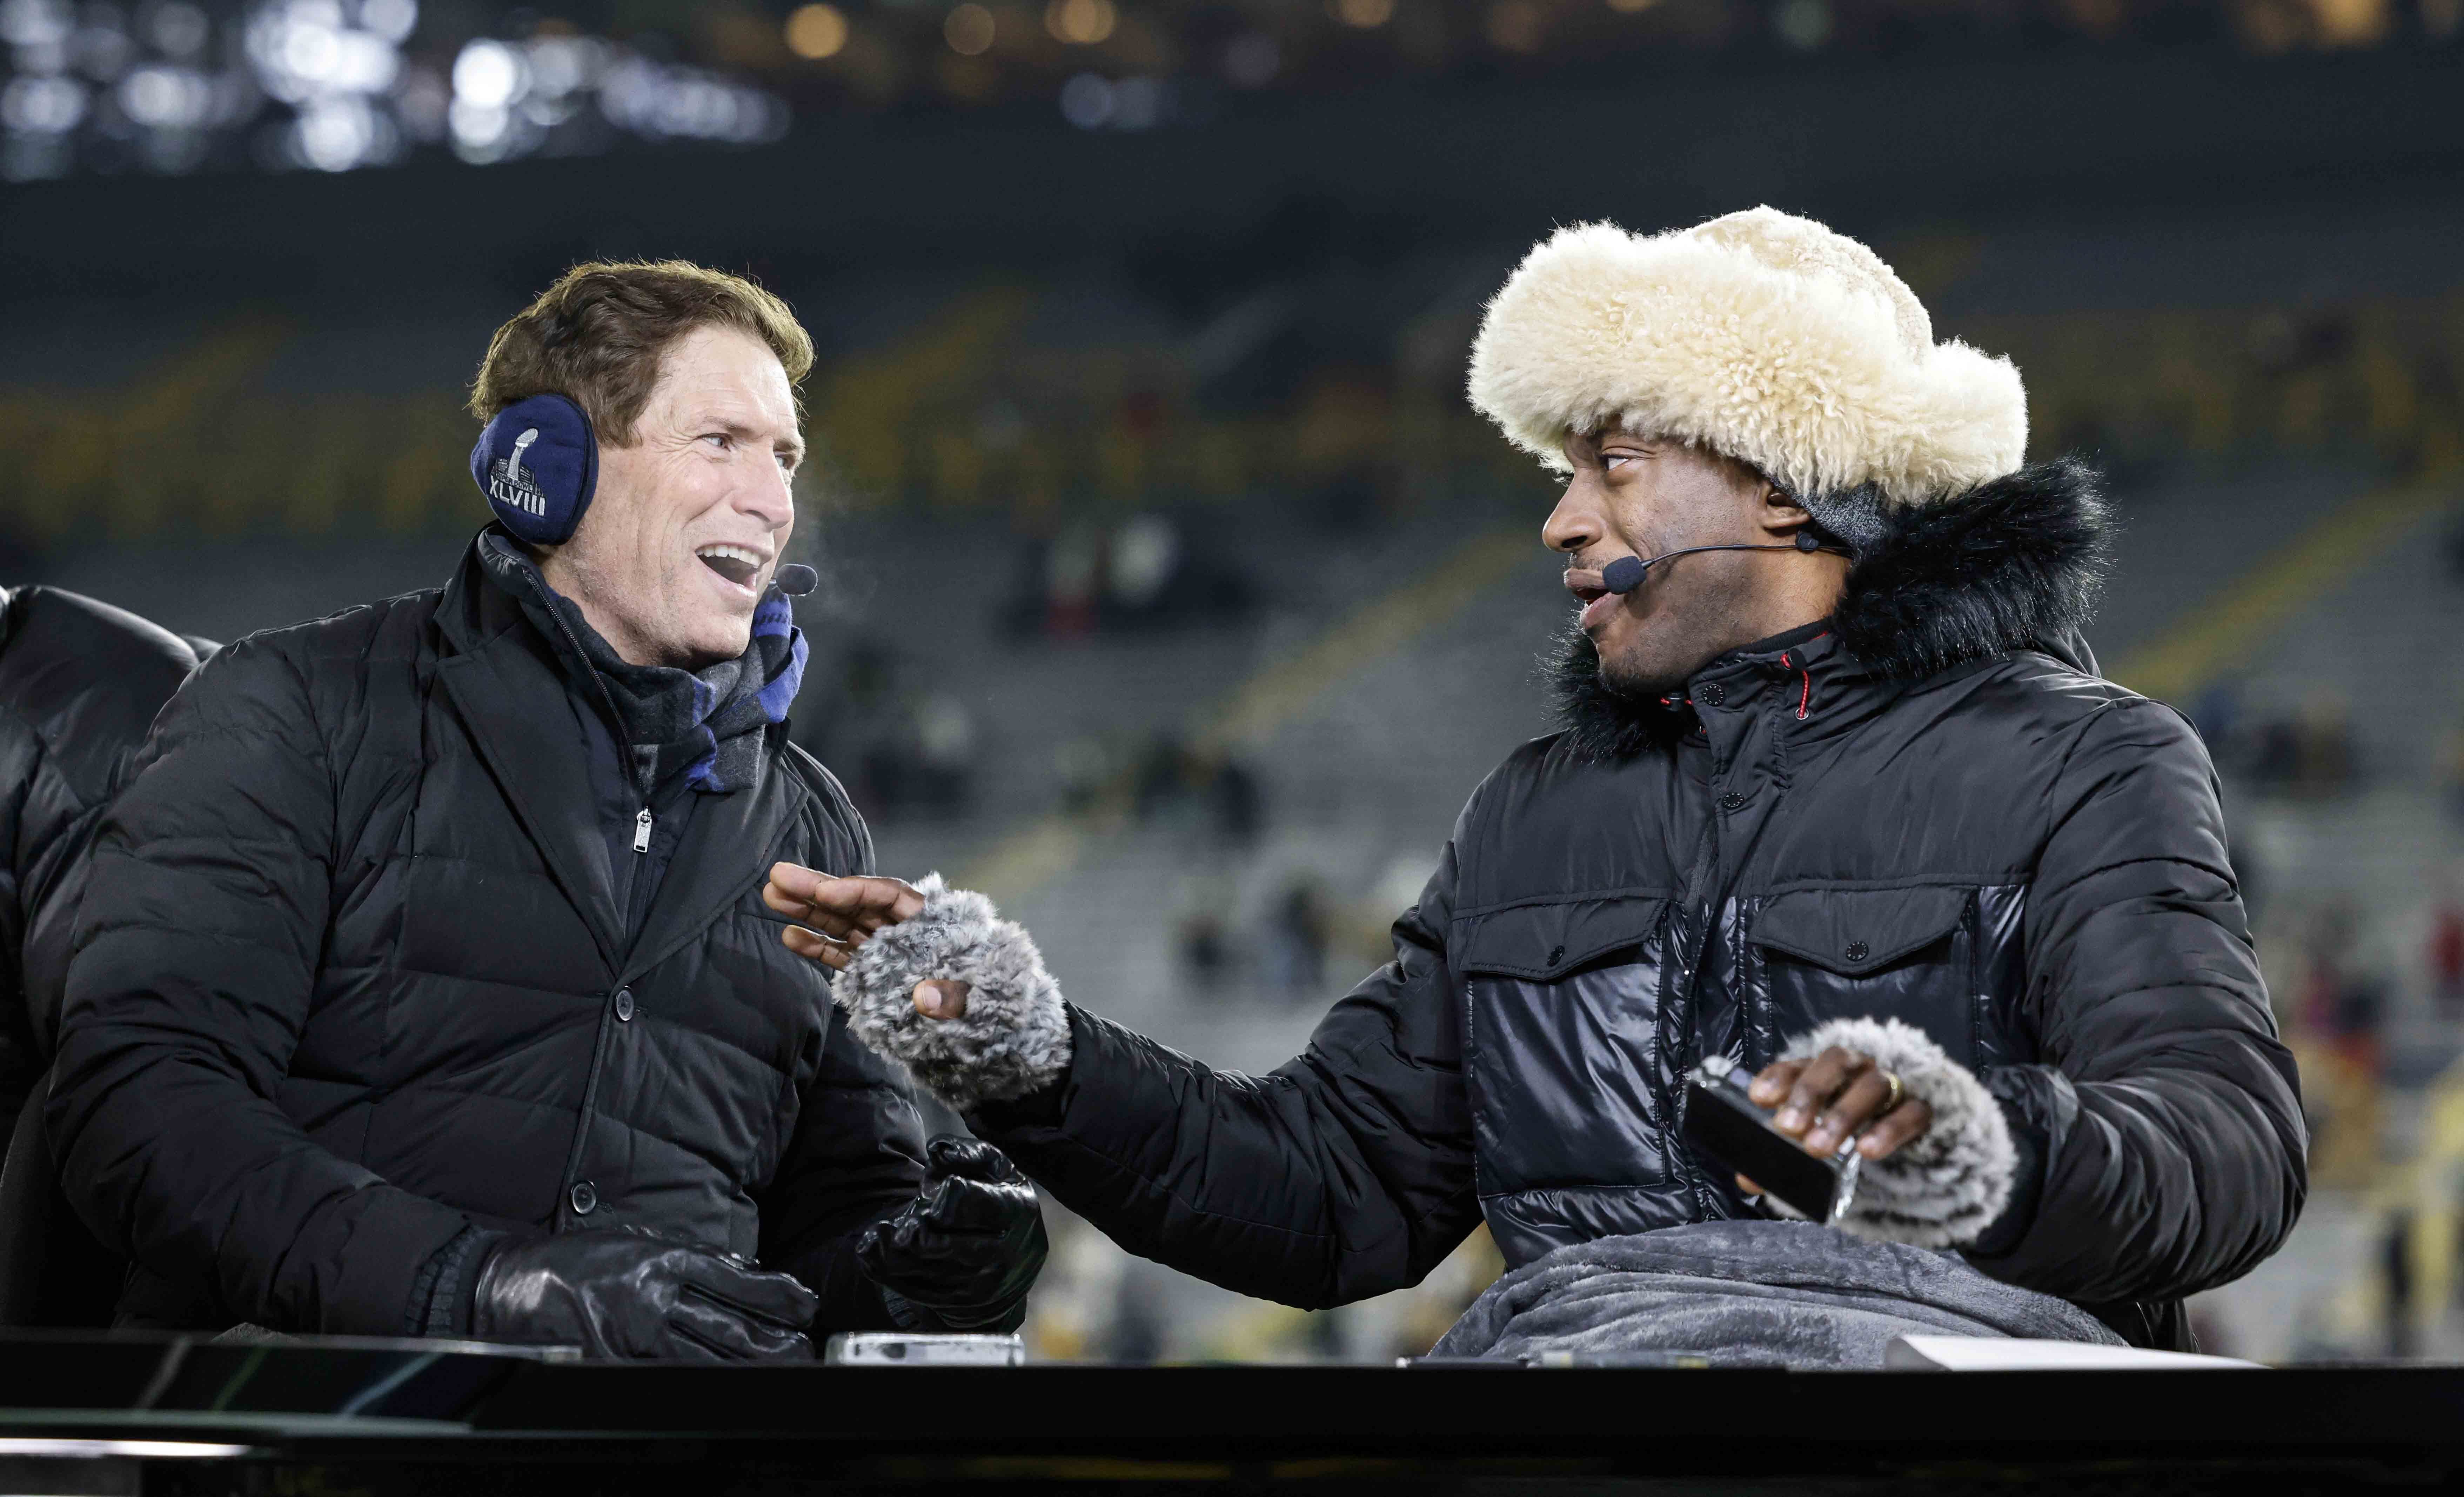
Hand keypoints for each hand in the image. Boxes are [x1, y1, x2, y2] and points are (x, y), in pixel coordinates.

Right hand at [471, 1231, 818, 1361]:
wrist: (512, 1283)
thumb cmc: (580, 1260)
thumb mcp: (638, 1241)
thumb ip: (689, 1256)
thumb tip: (742, 1267)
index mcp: (662, 1259)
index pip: (733, 1278)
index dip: (774, 1293)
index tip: (804, 1303)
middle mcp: (652, 1294)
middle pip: (726, 1323)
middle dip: (773, 1340)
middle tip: (806, 1349)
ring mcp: (631, 1332)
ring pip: (702, 1356)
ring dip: (747, 1366)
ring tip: (784, 1370)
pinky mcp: (609, 1362)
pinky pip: (661, 1377)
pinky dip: (696, 1384)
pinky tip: (724, 1390)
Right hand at [765, 863, 972, 1019]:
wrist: (983, 1028)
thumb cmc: (982, 1001)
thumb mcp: (973, 995)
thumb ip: (952, 995)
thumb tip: (930, 999)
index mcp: (931, 920)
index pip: (888, 895)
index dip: (856, 890)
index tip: (826, 891)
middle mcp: (901, 928)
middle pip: (855, 902)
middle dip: (816, 889)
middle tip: (777, 875)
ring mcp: (884, 948)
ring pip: (841, 923)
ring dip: (807, 910)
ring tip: (772, 895)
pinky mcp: (872, 971)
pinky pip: (841, 953)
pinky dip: (817, 945)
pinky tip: (790, 935)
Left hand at [857, 1136, 1047, 1331]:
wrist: (1018, 1259)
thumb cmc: (998, 1200)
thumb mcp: (996, 1169)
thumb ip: (969, 1152)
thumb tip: (937, 1150)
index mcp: (1016, 1209)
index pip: (974, 1204)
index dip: (949, 1197)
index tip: (936, 1189)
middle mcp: (1003, 1251)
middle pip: (944, 1245)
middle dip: (914, 1234)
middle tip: (896, 1226)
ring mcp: (982, 1282)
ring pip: (925, 1271)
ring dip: (890, 1254)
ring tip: (873, 1236)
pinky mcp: (961, 1301)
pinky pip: (917, 1290)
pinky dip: (888, 1273)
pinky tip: (870, 1255)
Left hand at [1734, 1046, 1932, 1196]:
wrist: (1912, 1153)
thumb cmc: (1849, 1140)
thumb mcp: (1813, 1147)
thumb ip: (1781, 1159)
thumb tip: (1746, 1179)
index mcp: (1826, 1074)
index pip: (1800, 1063)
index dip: (1780, 1076)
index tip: (1758, 1099)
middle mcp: (1859, 1071)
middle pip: (1837, 1062)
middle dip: (1810, 1092)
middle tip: (1788, 1128)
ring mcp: (1894, 1088)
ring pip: (1873, 1085)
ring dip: (1842, 1115)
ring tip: (1818, 1148)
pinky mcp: (1922, 1112)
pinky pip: (1911, 1113)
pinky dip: (1887, 1130)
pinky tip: (1866, 1150)